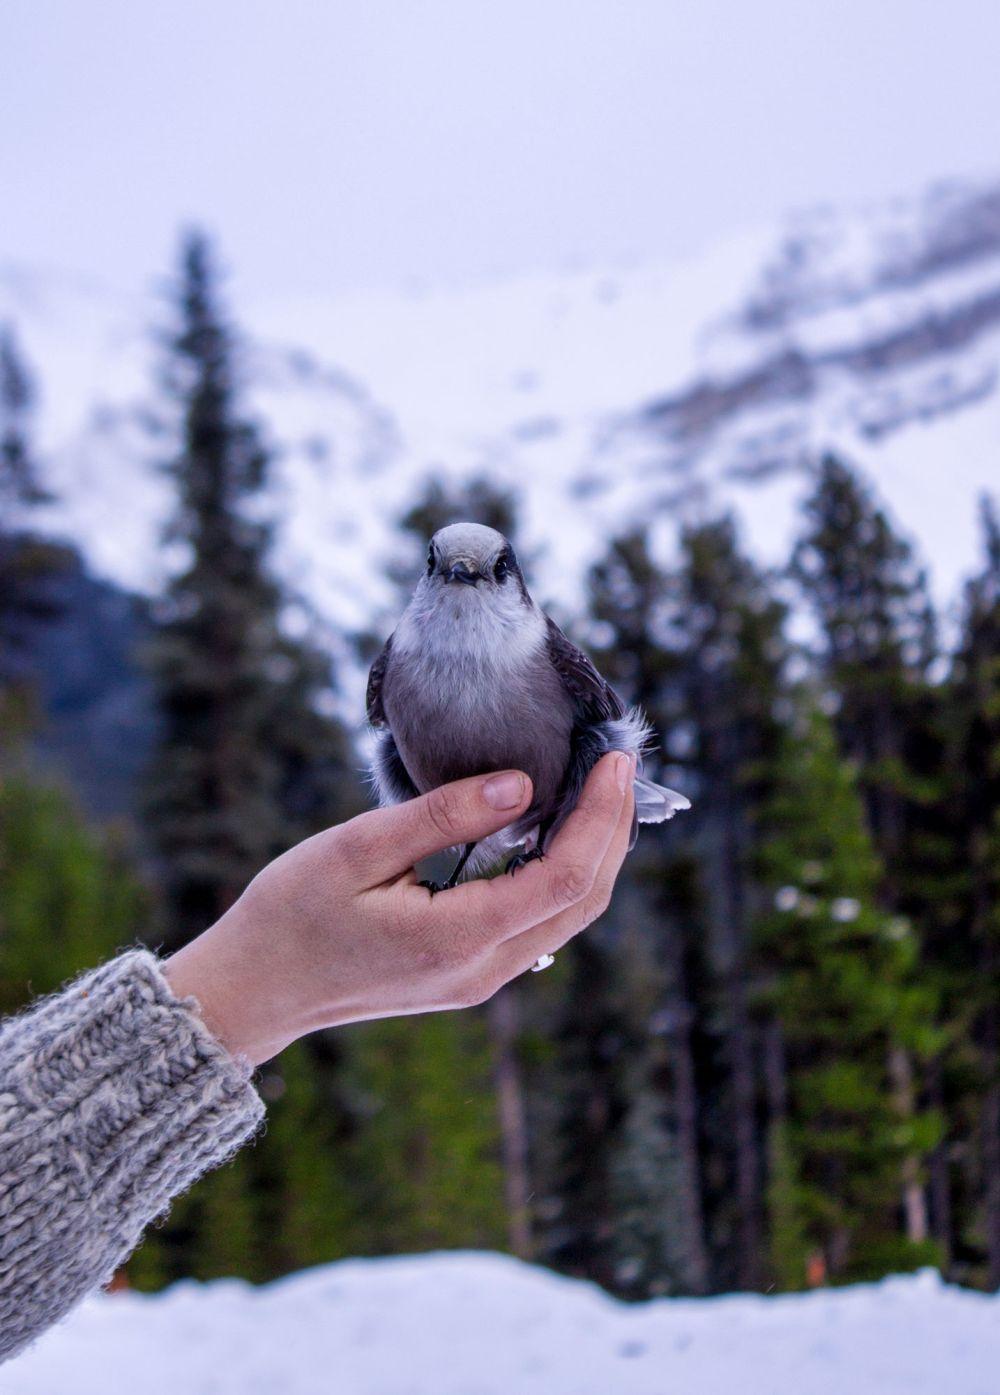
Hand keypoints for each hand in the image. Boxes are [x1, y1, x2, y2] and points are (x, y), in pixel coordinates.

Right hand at [162, 751, 635, 1063]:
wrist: (253, 991)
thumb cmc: (288, 914)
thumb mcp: (355, 849)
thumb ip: (442, 817)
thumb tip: (522, 786)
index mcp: (458, 939)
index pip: (566, 876)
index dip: (601, 814)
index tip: (617, 758)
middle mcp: (482, 969)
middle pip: (584, 900)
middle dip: (614, 828)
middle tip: (622, 762)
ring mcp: (478, 979)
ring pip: (568, 916)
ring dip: (596, 851)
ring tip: (603, 788)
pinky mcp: (467, 975)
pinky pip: (539, 922)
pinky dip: (565, 874)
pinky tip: (558, 831)